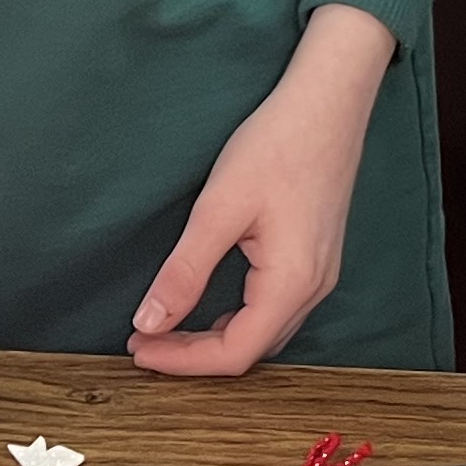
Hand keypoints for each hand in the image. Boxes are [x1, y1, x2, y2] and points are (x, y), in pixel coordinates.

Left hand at [130, 3, 388, 375]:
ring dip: (218, 339)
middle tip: (145, 341)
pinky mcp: (318, 259)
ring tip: (170, 327)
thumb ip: (185, 272)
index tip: (138, 348)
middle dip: (195, 354)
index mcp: (292, 283)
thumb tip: (149, 323)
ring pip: (266, 333)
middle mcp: (314, 289)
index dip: (182, 361)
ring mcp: (321, 275)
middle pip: (252, 350)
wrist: (327, 104)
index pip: (234, 352)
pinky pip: (277, 310)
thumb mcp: (218, 210)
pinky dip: (240, 319)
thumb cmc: (277, 146)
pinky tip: (213, 306)